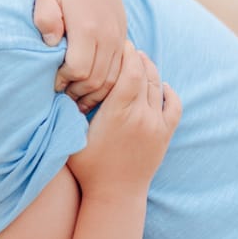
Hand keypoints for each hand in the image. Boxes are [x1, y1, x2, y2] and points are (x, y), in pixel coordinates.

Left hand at [34, 0, 126, 113]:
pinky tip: (93, 87)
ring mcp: (118, 38)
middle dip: (78, 92)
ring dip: (94, 92)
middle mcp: (107, 36)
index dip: (64, 81)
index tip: (53, 82)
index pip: (78, 70)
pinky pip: (121, 71)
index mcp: (87, 28)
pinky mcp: (123, 39)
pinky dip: (108, 84)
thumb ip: (45, 19)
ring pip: (112, 79)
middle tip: (64, 94)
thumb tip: (52, 43)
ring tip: (77, 96)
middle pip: (96, 79)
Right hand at [67, 41, 180, 197]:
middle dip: (136, 56)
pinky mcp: (165, 134)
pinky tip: (158, 84)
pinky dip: (167, 90)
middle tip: (124, 47)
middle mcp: (142, 116)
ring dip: (149, 70)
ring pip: (158, 85)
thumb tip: (63, 83)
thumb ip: (70, 110)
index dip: (125, 53)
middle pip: (145, 73)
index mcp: (119, 113)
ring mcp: (157, 125)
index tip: (117, 42)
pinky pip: (174, 104)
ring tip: (137, 60)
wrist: (115, 196)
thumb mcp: (73, 137)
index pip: (130, 70)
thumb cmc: (88, 167)